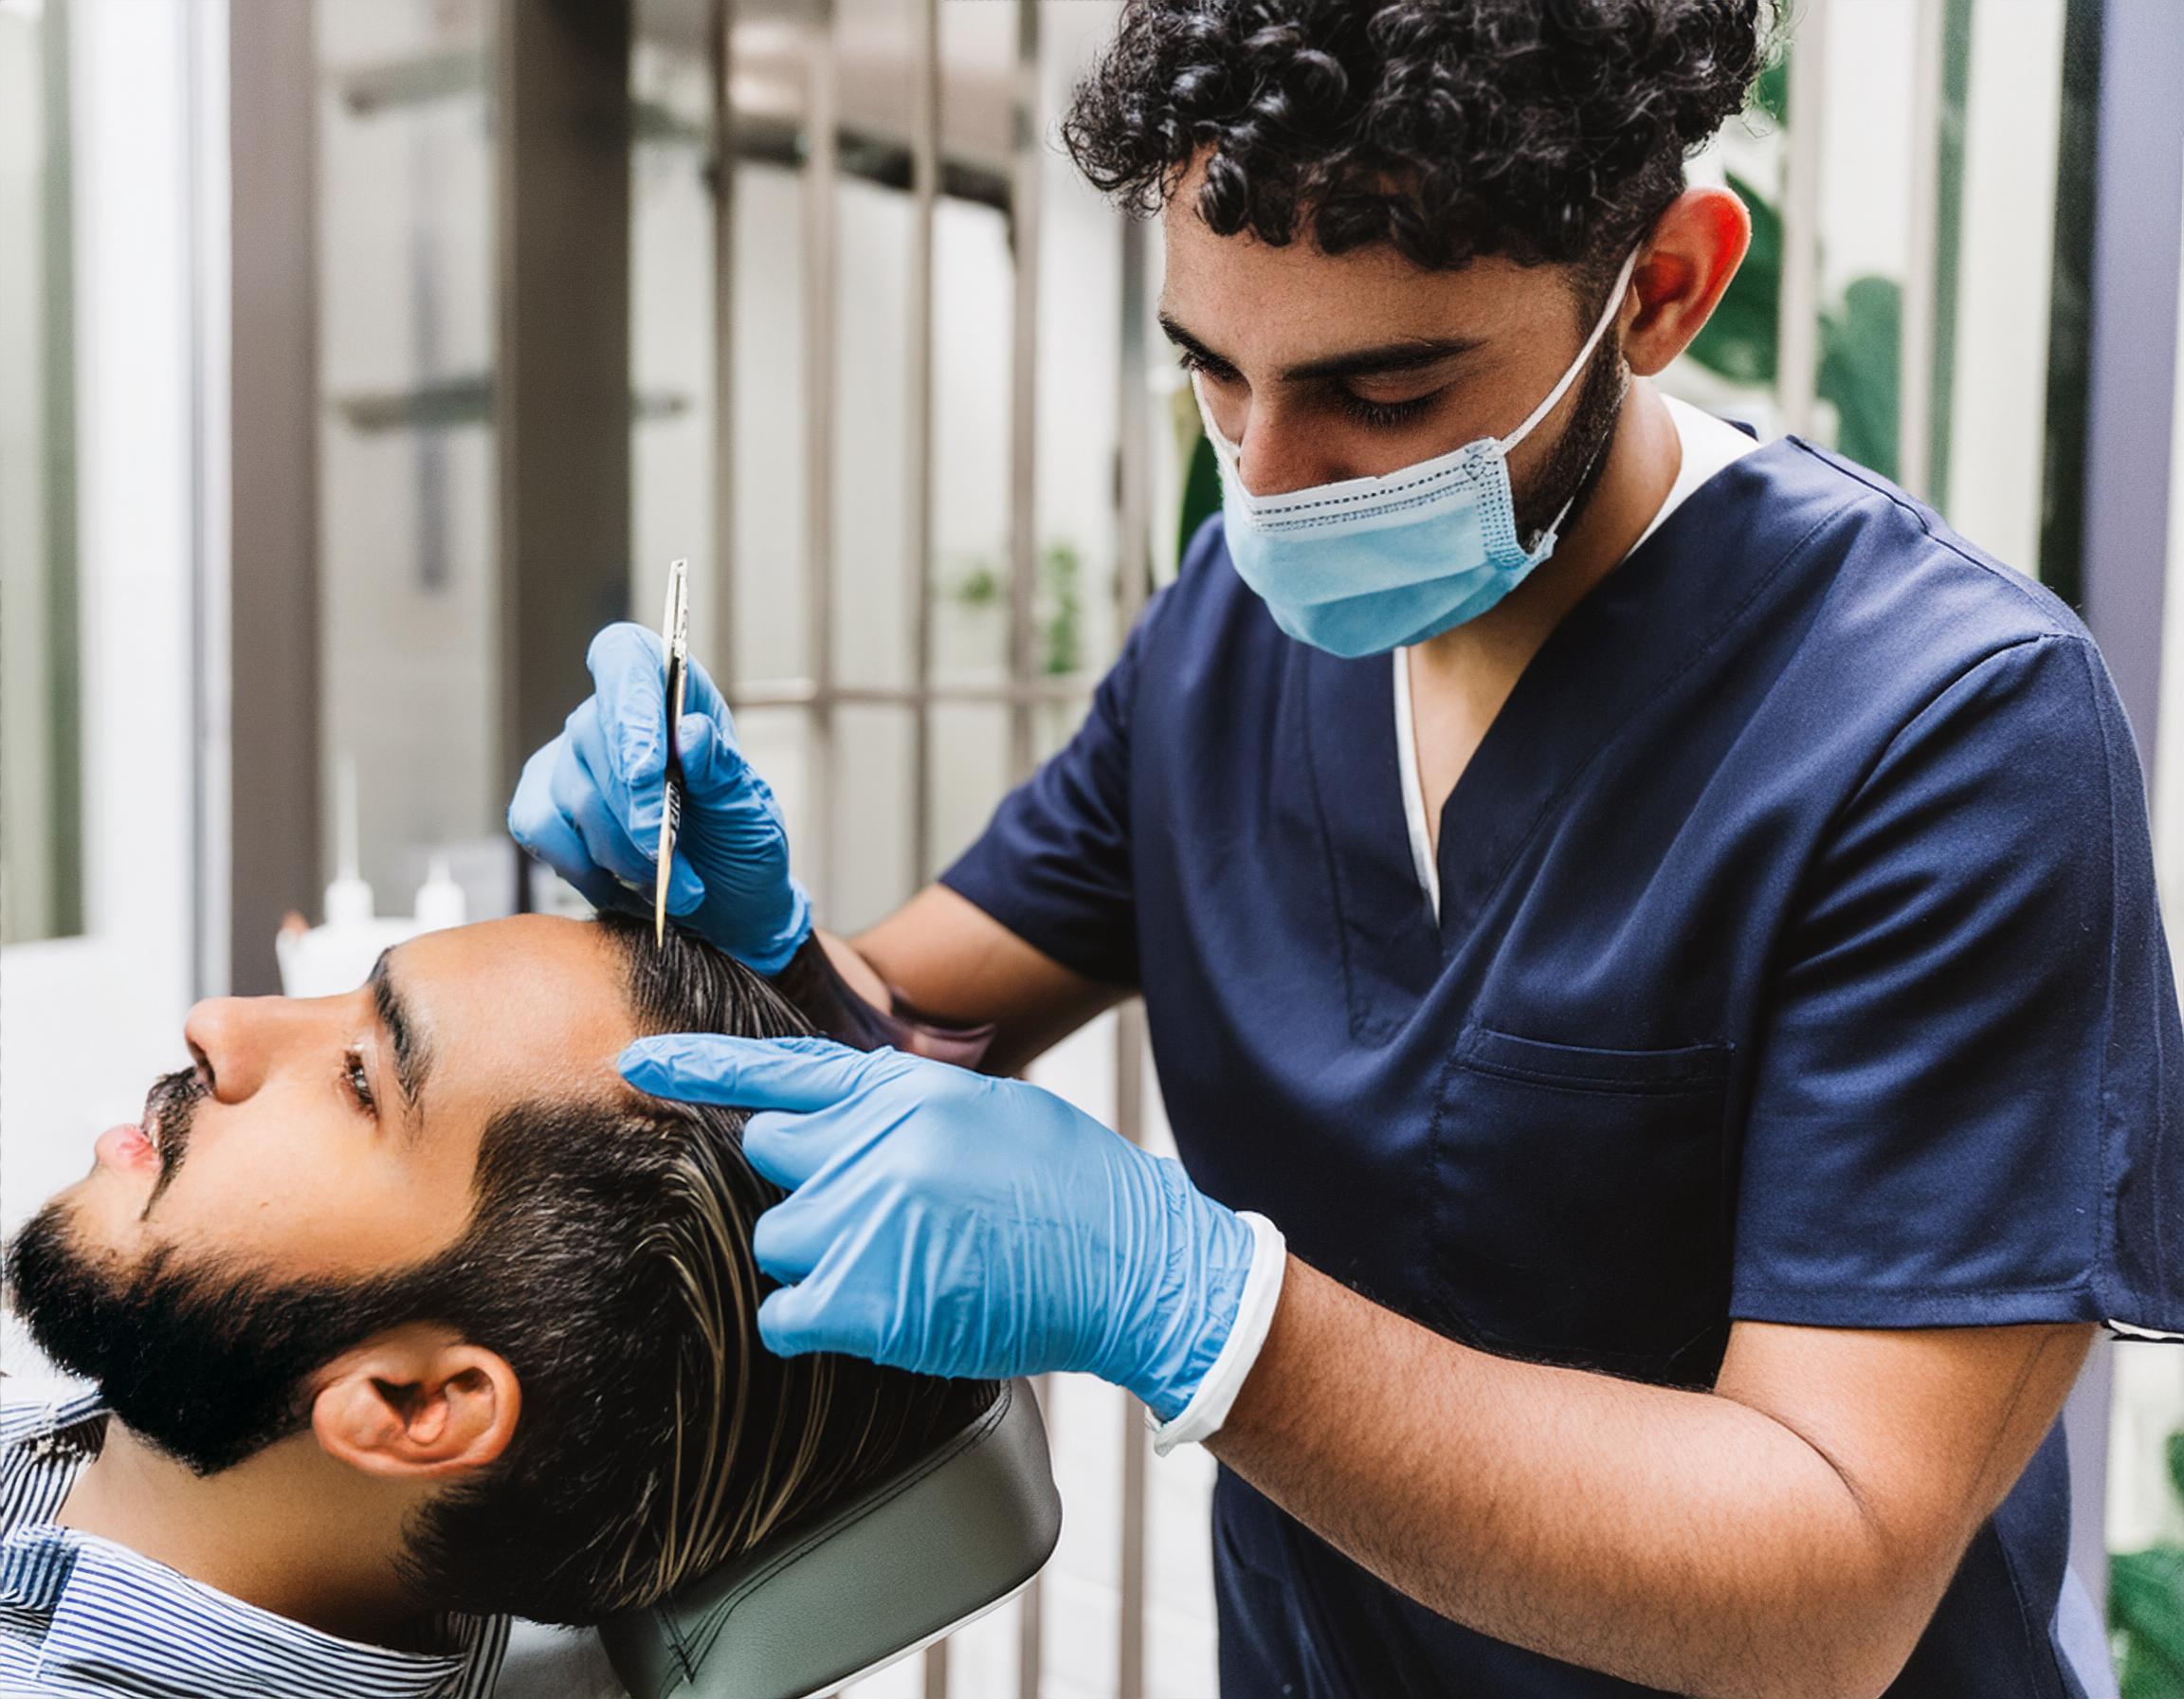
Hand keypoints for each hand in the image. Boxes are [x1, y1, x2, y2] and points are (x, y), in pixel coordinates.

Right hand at [508, 623, 811, 973]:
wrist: (727, 910)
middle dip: (633, 809)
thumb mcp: (752, 814)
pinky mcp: (543, 808)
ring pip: (572, 792)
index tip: (651, 769)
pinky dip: (581, 868)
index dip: (629, 706)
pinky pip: (538, 827)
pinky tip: (623, 888)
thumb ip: (722, 773)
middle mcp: (612, 717)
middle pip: (594, 735)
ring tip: (669, 887)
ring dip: (621, 852)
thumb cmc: (740, 848)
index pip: (625, 658)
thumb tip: (690, 733)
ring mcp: (571, 761)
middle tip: (668, 859)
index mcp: (672, 693)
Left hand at [618, 1034, 1259, 1419]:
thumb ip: (905, 1107)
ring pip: (783, 1237)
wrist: (1129, 1261)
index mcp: (904, 1091)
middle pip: (777, 1155)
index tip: (640, 1066)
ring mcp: (864, 1219)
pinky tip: (881, 1311)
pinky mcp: (863, 1298)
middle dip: (816, 1183)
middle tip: (888, 1213)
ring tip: (910, 1266)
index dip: (702, 1066)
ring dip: (827, 1257)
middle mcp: (873, 1143)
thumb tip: (846, 1118)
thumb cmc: (1072, 1190)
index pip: (781, 1069)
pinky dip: (817, 1319)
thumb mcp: (989, 1110)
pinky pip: (786, 1311)